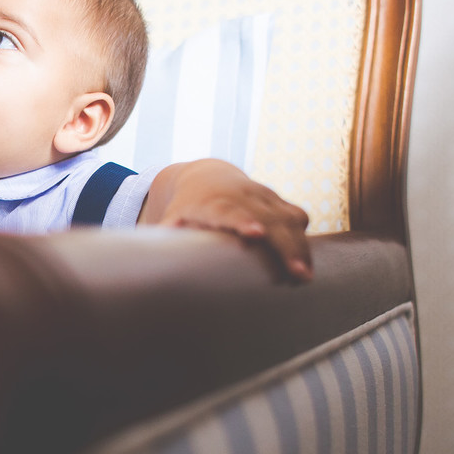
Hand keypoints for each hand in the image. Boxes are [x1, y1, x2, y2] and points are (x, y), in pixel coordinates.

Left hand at [142, 160, 312, 281]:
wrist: (204, 176)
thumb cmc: (185, 208)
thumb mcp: (172, 220)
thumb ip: (167, 238)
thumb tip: (147, 262)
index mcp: (213, 201)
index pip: (230, 210)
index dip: (243, 221)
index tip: (255, 234)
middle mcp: (242, 195)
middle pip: (268, 218)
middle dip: (284, 245)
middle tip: (297, 274)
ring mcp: (263, 196)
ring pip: (288, 218)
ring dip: (300, 247)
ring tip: (304, 276)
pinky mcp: (277, 201)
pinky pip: (296, 217)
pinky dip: (303, 239)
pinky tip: (306, 263)